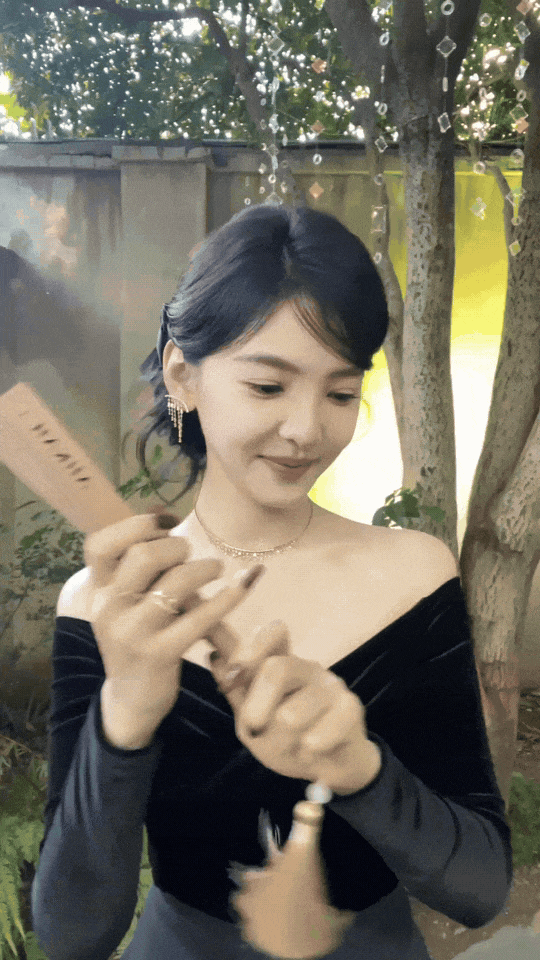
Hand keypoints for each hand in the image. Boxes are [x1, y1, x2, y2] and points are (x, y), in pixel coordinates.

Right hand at [83, 509, 264, 732]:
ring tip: (216, 570)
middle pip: (143, 556)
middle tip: (191, 554)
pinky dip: (227, 597)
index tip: (166, 521)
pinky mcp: (160, 654)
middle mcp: (109, 609)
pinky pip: (200, 617)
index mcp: (98, 590)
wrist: (132, 699)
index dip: (135, 525)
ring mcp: (133, 633)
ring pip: (176, 583)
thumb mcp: (126, 602)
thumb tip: (165, 513)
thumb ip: (140, 565)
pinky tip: (242, 587)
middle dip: (177, 546)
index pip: (100, 545)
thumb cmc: (137, 637)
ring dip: (204, 568)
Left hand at [209, 622, 381, 795]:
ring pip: (296, 711)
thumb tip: (211, 655)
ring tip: (290, 747)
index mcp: (281, 664)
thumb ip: (235, 690)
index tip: (233, 670)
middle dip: (259, 701)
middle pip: (279, 668)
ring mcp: (331, 686)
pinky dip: (310, 746)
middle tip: (252, 725)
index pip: (272, 634)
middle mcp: (307, 667)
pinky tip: (309, 751)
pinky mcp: (351, 708)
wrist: (332, 766)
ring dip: (285, 738)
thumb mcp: (252, 719)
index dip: (252, 645)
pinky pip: (324, 729)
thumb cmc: (287, 739)